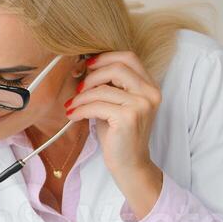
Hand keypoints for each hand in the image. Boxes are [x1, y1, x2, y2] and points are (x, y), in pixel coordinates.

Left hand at [64, 50, 164, 217]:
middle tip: (78, 87)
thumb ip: (110, 85)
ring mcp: (141, 105)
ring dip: (82, 96)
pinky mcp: (128, 118)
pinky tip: (73, 115)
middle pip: (117, 67)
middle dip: (92, 75)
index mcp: (150, 86)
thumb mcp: (117, 104)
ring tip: (73, 105)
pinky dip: (81, 109)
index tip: (87, 65)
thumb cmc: (120, 134)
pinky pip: (97, 105)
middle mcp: (150, 93)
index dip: (105, 57)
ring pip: (103, 88)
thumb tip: (85, 66)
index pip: (129, 57)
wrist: (130, 164)